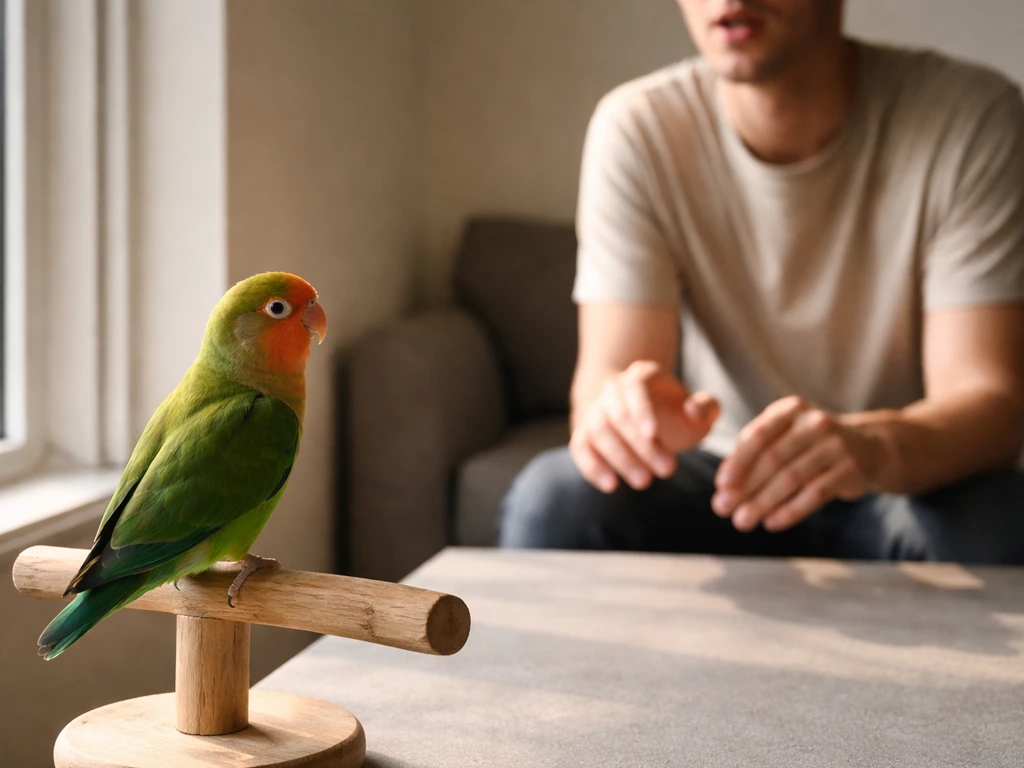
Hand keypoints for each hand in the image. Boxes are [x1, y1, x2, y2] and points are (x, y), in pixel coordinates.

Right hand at [570, 360, 719, 492]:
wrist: (642, 417)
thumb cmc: (676, 414)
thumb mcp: (700, 409)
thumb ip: (706, 407)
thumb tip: (692, 411)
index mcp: (642, 376)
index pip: (635, 387)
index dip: (641, 409)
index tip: (652, 433)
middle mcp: (613, 389)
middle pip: (618, 414)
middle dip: (641, 445)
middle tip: (667, 471)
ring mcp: (595, 411)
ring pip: (597, 431)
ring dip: (619, 458)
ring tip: (644, 482)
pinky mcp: (583, 434)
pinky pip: (579, 447)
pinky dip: (591, 466)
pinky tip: (611, 485)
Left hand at [712, 396, 874, 531]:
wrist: (867, 447)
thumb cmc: (809, 443)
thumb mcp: (783, 435)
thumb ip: (753, 454)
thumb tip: (724, 490)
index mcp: (790, 410)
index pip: (757, 435)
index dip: (737, 461)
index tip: (721, 485)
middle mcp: (813, 423)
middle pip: (773, 459)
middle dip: (745, 487)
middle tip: (723, 508)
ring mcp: (834, 445)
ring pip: (792, 478)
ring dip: (763, 503)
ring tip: (742, 521)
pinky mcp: (849, 469)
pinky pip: (815, 493)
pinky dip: (790, 511)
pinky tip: (771, 523)